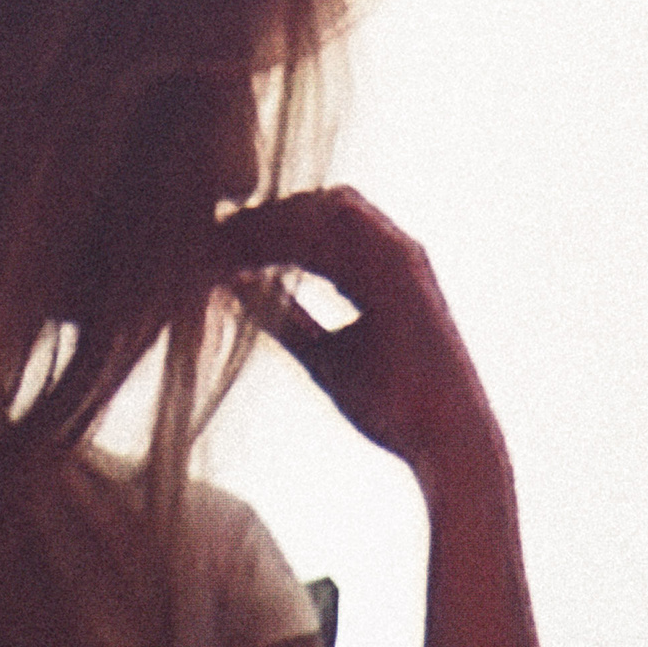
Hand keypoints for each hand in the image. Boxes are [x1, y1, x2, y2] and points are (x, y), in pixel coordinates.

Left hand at [207, 188, 503, 485]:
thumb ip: (283, 319)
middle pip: (314, 208)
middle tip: (206, 237)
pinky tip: (250, 254)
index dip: (262, 231)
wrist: (441, 439)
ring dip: (272, 217)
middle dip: (260, 217)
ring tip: (222, 243)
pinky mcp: (403, 263)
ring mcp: (400, 255)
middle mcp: (392, 254)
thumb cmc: (390, 406)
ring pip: (325, 207)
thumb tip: (233, 288)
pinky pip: (341, 225)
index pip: (311, 229)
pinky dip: (292, 231)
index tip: (212, 247)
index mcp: (377, 273)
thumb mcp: (321, 355)